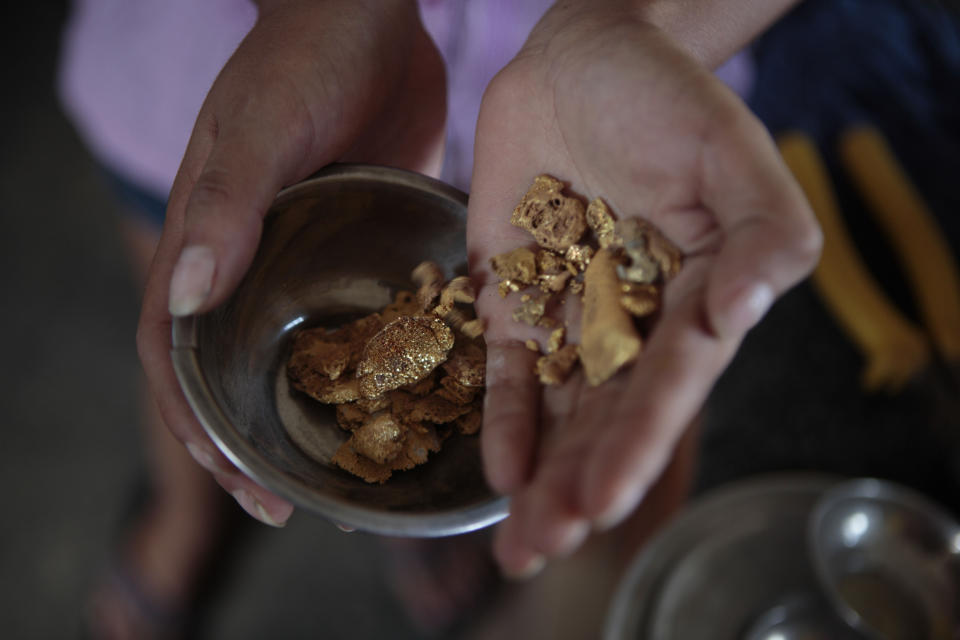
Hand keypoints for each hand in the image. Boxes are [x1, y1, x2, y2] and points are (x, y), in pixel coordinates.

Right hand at [137, 0, 445, 525]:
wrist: (370, 16)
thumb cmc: (306, 57)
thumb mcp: (263, 125)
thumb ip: (227, 203)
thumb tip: (186, 295)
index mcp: (206, 244)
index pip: (175, 357)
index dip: (197, 428)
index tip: (239, 484)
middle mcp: (248, 263)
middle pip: (231, 373)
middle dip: (252, 444)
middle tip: (295, 504)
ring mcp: (304, 259)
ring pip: (294, 355)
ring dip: (309, 416)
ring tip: (350, 470)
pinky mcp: (359, 248)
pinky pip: (354, 320)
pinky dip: (368, 366)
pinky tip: (407, 400)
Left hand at [468, 5, 820, 573]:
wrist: (581, 57)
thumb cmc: (666, 94)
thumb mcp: (730, 148)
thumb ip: (762, 228)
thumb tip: (748, 307)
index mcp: (695, 296)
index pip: (670, 384)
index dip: (639, 442)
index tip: (604, 499)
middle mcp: (635, 322)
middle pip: (610, 418)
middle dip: (580, 484)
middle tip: (547, 547)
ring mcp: (573, 317)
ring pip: (560, 412)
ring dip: (540, 476)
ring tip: (521, 542)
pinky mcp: (517, 300)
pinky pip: (512, 373)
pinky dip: (505, 420)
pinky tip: (499, 472)